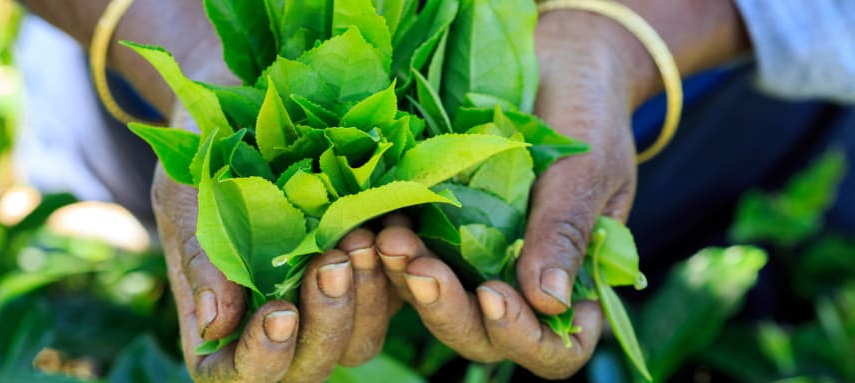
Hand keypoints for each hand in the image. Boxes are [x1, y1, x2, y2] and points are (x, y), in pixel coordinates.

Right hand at [154, 106, 396, 381]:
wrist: (244, 106)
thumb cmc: (201, 157)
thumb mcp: (186, 200)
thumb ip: (201, 260)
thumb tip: (217, 324)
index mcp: (225, 322)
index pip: (240, 374)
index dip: (263, 359)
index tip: (279, 313)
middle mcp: (279, 322)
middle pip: (312, 366)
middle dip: (327, 323)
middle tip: (332, 263)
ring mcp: (328, 299)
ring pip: (361, 339)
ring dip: (368, 297)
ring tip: (359, 238)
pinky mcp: (371, 270)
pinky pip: (397, 292)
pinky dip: (398, 267)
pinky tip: (391, 226)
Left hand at [376, 11, 649, 378]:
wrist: (557, 64)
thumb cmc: (589, 115)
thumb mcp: (587, 171)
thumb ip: (565, 233)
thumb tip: (549, 301)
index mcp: (576, 284)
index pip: (555, 347)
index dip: (523, 336)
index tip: (494, 294)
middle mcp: (522, 285)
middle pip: (485, 337)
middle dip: (449, 311)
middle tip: (420, 269)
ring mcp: (478, 263)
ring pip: (441, 304)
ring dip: (412, 283)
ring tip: (389, 240)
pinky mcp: (440, 234)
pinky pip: (414, 260)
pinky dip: (394, 252)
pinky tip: (377, 225)